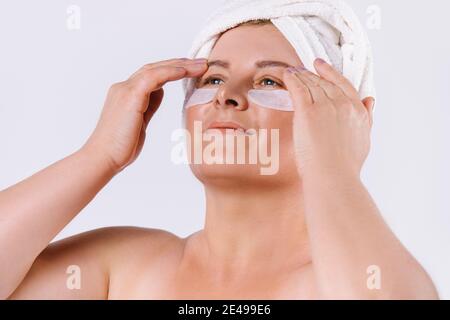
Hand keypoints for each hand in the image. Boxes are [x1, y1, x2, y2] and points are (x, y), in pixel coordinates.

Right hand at [82, 58, 207, 173]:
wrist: (103, 158)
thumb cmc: (120, 146)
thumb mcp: (140, 121)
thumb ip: (149, 105)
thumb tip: (160, 92)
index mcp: (126, 94)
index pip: (152, 75)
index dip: (172, 70)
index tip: (192, 70)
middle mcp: (124, 87)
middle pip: (155, 68)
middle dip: (180, 63)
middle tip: (201, 63)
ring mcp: (125, 89)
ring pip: (156, 69)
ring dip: (181, 65)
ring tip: (201, 65)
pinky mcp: (130, 95)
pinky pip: (154, 77)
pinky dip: (171, 72)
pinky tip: (186, 71)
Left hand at [283, 58, 374, 179]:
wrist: (333, 175)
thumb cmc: (346, 165)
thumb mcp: (364, 139)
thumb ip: (366, 117)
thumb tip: (369, 101)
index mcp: (357, 110)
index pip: (343, 85)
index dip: (331, 73)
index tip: (321, 66)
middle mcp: (342, 104)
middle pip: (325, 83)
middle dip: (312, 74)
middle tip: (302, 69)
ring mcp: (325, 106)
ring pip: (311, 84)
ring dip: (301, 76)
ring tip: (292, 71)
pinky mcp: (307, 112)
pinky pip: (298, 89)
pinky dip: (292, 80)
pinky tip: (287, 75)